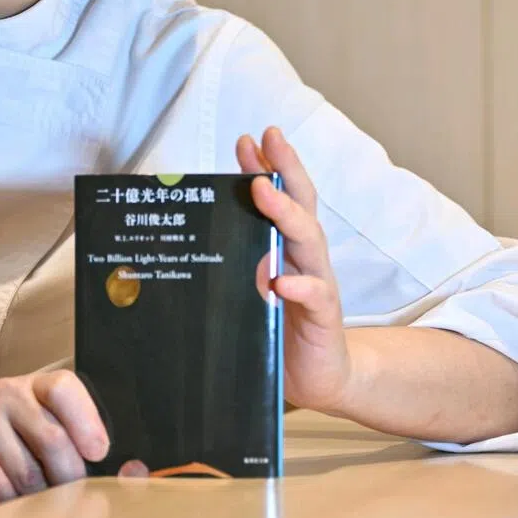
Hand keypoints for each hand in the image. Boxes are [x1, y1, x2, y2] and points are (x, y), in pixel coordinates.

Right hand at [0, 370, 108, 501]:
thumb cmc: (2, 433)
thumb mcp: (37, 423)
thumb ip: (77, 440)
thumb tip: (134, 469)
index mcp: (33, 384)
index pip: (64, 389)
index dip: (86, 421)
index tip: (98, 452)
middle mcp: (7, 394)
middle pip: (52, 438)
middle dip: (68, 476)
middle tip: (69, 491)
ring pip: (25, 468)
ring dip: (38, 494)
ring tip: (37, 496)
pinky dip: (8, 498)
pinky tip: (10, 500)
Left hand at [237, 127, 351, 412]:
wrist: (319, 377)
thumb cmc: (278, 327)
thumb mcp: (250, 286)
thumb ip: (234, 259)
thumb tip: (194, 229)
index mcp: (287, 246)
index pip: (281, 197)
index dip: (267, 166)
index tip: (248, 139)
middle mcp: (305, 257)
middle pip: (301, 204)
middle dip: (285, 168)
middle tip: (269, 139)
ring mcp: (317, 283)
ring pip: (309, 240)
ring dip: (286, 213)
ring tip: (263, 191)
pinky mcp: (323, 317)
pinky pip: (315, 295)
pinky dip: (299, 284)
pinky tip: (281, 279)